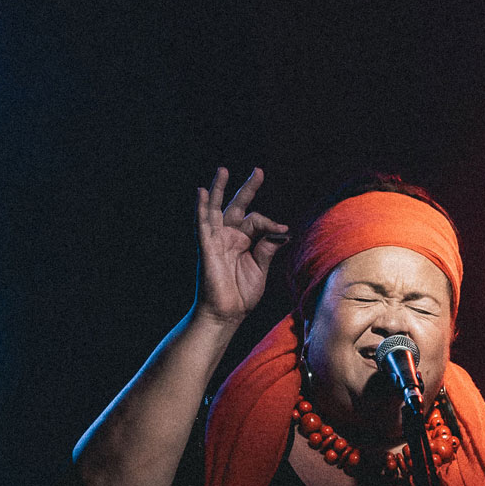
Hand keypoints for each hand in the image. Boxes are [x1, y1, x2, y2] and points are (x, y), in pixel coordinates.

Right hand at [194, 167, 288, 327]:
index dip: (270, 222)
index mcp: (242, 241)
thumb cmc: (241, 294)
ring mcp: (216, 241)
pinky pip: (202, 224)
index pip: (256, 221)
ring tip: (222, 170)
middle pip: (237, 207)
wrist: (226, 314)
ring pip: (216, 209)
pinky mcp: (207, 248)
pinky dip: (201, 208)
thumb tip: (281, 230)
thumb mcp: (260, 268)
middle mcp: (228, 237)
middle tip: (258, 171)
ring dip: (219, 189)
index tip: (283, 228)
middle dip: (247, 188)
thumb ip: (267, 248)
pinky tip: (202, 192)